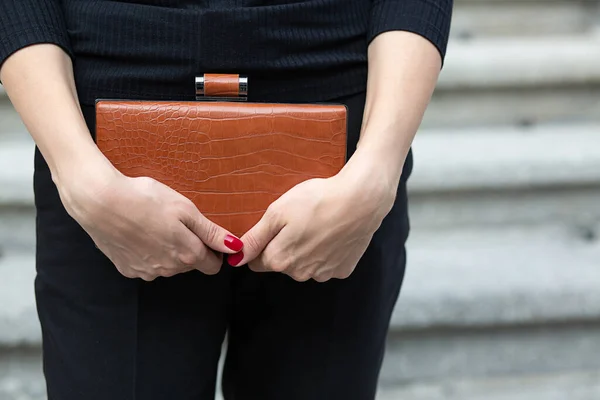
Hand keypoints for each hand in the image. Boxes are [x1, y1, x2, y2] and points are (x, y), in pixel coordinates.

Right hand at [57, 162, 243, 280]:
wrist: (100, 202)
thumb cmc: (145, 200)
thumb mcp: (186, 210)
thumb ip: (212, 232)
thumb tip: (236, 247)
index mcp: (187, 255)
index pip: (212, 266)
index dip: (213, 251)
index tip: (204, 234)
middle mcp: (169, 269)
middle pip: (190, 265)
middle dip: (190, 248)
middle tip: (177, 223)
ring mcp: (146, 272)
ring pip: (168, 266)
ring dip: (168, 250)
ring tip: (156, 224)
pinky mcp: (127, 269)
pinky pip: (146, 265)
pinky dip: (147, 253)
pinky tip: (139, 233)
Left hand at [229, 152, 396, 281]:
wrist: (361, 200)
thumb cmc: (317, 200)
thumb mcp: (277, 212)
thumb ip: (254, 238)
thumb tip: (235, 258)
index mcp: (280, 260)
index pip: (257, 262)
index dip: (260, 245)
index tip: (272, 228)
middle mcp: (300, 273)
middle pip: (281, 263)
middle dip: (283, 246)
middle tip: (296, 221)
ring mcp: (323, 273)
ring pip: (304, 265)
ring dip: (305, 250)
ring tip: (316, 224)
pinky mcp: (342, 269)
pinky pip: (326, 264)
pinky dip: (326, 252)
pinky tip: (331, 233)